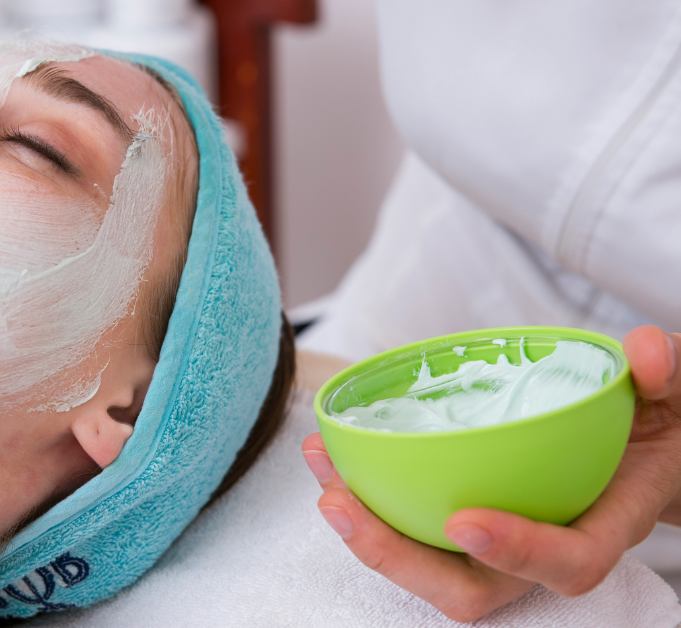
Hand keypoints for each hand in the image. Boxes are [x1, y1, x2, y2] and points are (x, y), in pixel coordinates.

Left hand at [302, 326, 680, 621]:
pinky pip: (413, 531)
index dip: (517, 552)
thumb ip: (666, 369)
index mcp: (606, 523)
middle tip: (342, 505)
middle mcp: (546, 546)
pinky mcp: (465, 521)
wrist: (650, 444)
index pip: (569, 562)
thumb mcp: (675, 392)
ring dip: (368, 534)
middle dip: (399, 558)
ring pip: (430, 569)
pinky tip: (331, 458)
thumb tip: (646, 355)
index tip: (463, 521)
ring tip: (323, 478)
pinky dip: (369, 501)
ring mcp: (501, 541)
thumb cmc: (659, 422)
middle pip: (472, 590)